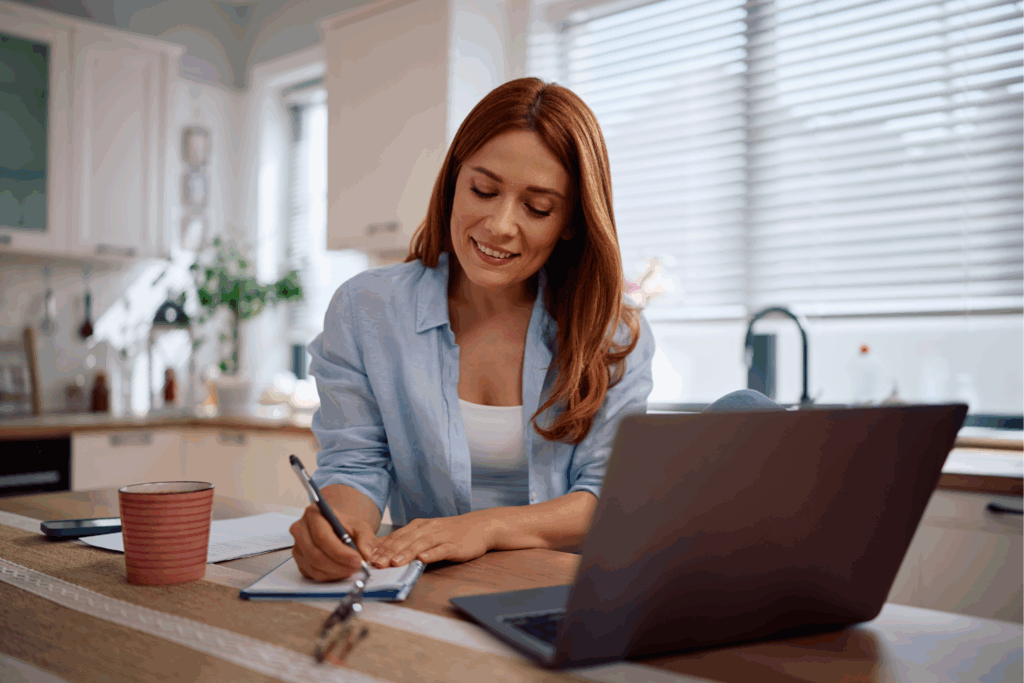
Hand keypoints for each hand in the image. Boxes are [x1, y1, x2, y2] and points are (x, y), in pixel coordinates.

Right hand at [289, 503, 380, 581]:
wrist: (338, 530)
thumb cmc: (347, 527)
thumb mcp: (361, 527)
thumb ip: (366, 540)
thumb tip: (365, 555)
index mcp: (313, 514)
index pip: (322, 537)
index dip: (340, 552)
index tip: (357, 560)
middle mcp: (300, 530)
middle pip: (315, 554)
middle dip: (339, 565)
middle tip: (357, 567)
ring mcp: (297, 547)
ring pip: (314, 567)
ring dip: (336, 572)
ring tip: (352, 568)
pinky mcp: (299, 562)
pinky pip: (313, 574)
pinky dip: (330, 576)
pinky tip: (341, 570)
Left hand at [370, 514, 493, 567]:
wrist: (479, 526)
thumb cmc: (450, 533)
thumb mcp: (427, 533)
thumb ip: (409, 540)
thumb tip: (385, 552)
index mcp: (419, 526)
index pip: (396, 536)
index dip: (382, 547)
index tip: (369, 558)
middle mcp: (428, 528)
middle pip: (405, 540)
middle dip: (389, 552)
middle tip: (376, 564)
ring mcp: (442, 536)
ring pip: (420, 544)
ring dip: (406, 554)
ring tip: (394, 563)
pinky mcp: (455, 545)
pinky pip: (442, 549)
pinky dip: (432, 554)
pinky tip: (423, 560)